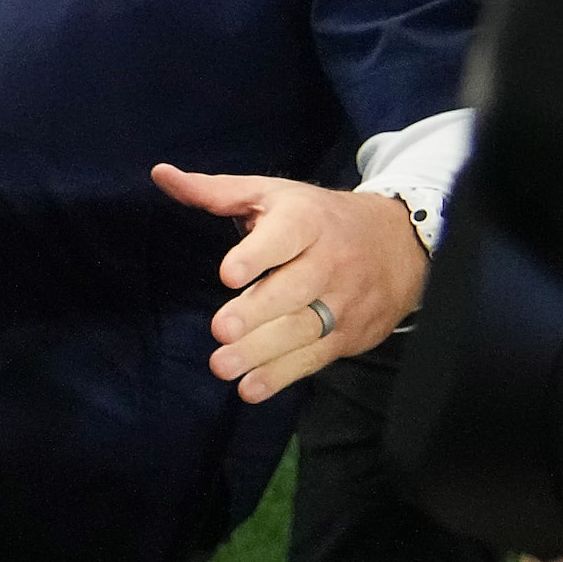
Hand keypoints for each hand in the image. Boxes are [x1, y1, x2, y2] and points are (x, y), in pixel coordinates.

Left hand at [151, 164, 426, 401]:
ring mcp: (344, 302)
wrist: (402, 243)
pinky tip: (251, 387)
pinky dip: (283, 375)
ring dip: (263, 352)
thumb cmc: (318, 217)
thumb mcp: (272, 194)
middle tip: (221, 330)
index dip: (258, 255)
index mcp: (307, 222)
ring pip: (304, 329)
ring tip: (223, 365)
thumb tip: (161, 174)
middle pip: (295, 290)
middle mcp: (330, 262)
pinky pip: (315, 357)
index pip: (286, 237)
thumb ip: (215, 191)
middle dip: (258, 312)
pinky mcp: (350, 335)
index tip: (228, 274)